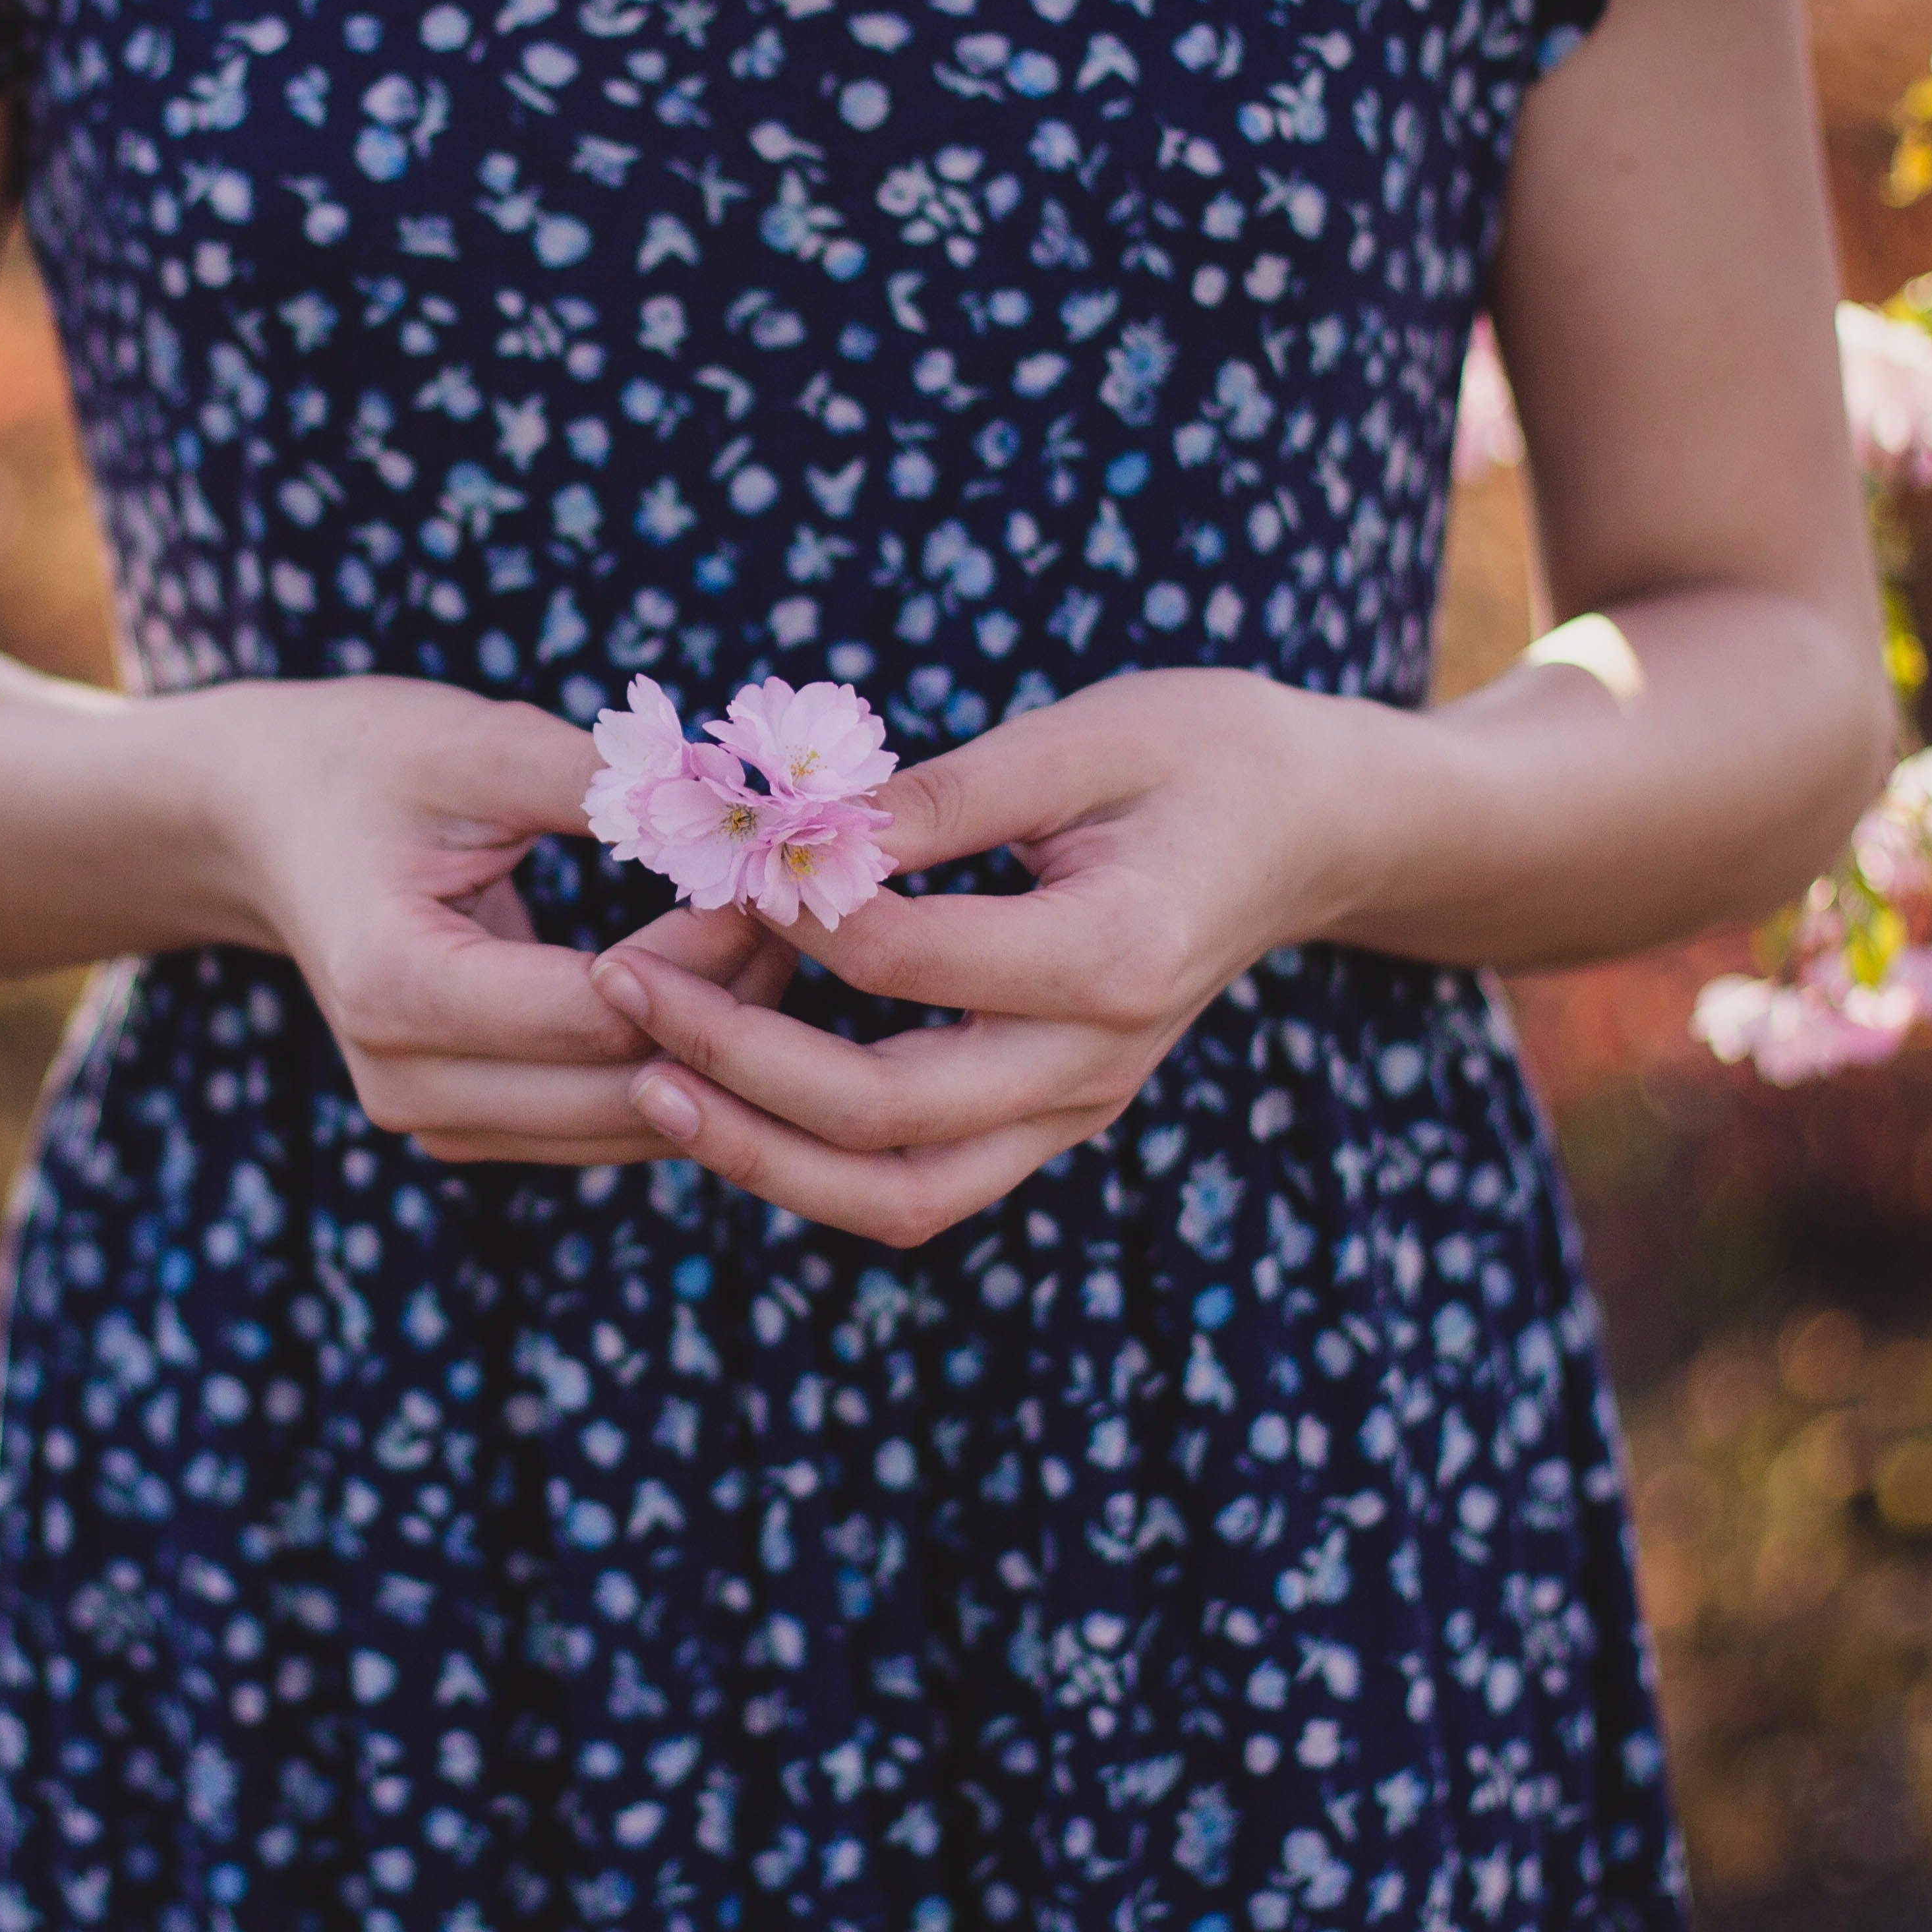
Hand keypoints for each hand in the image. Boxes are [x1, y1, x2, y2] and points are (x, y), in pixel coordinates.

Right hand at [204, 677, 795, 1164]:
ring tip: (778, 936)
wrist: (263, 821)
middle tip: (810, 908)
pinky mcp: (468, 1130)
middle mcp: (408, 1084)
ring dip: (723, 1046)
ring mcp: (434, 1123)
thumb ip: (602, 781)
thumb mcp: (471, 743)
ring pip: (635, 1126)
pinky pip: (609, 1126)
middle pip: (631, 1087)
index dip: (714, 947)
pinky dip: (682, 1067)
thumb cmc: (363, 763)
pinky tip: (727, 982)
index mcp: (397, 987)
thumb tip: (743, 802)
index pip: (606, 1007)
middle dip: (737, 1004)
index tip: (782, 872)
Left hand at [586, 669, 1369, 1243]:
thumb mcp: (1083, 736)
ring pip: (896, 1195)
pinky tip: (724, 1100)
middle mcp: (1094, 1063)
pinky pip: (918, 1188)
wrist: (1313, 829)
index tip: (708, 854)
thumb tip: (796, 825)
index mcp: (1111, 954)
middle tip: (618, 984)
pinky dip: (812, 1163)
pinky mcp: (1050, 1124)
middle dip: (732, 1060)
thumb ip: (941, 794)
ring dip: (758, 1152)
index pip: (905, 961)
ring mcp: (1074, 1111)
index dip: (787, 913)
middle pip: (885, 1116)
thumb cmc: (1203, 753)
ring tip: (644, 1082)